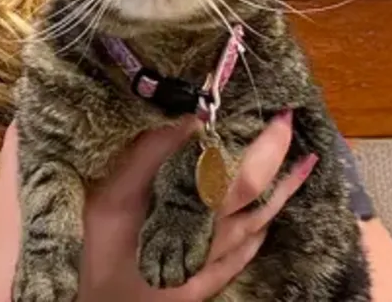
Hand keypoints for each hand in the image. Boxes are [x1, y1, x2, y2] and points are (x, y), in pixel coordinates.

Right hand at [0, 111, 312, 301]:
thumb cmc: (88, 254)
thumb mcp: (108, 197)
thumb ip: (148, 154)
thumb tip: (186, 113)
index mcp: (188, 214)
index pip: (234, 169)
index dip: (258, 141)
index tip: (271, 108)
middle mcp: (207, 241)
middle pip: (252, 194)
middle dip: (275, 157)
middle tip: (288, 120)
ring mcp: (208, 268)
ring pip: (256, 227)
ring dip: (281, 193)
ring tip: (304, 163)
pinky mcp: (202, 288)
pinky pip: (241, 258)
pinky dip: (259, 233)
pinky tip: (266, 221)